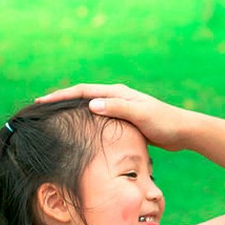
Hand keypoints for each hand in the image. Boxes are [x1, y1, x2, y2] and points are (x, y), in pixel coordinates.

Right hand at [36, 84, 190, 151]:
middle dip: (62, 101)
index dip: (62, 96)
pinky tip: (80, 132)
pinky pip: (101, 120)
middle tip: (41, 109)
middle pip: (83, 97)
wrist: (183, 131)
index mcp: (118, 93)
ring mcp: (122, 109)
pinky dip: (87, 122)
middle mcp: (118, 97)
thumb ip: (118, 109)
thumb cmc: (164, 122)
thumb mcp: (140, 115)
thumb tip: (91, 105)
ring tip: (55, 119)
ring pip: (91, 109)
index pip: (83, 91)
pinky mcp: (126, 121)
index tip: (42, 101)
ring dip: (73, 111)